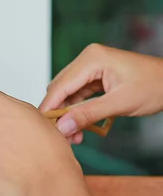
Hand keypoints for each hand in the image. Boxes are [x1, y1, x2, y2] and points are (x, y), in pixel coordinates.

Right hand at [40, 44, 162, 138]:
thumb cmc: (154, 87)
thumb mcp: (119, 104)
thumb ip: (87, 115)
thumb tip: (62, 126)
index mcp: (92, 59)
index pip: (61, 85)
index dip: (50, 107)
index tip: (43, 128)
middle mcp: (88, 58)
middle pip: (61, 88)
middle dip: (60, 113)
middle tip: (63, 137)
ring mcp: (91, 66)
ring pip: (69, 93)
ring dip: (69, 114)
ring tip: (74, 136)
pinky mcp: (96, 75)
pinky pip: (80, 94)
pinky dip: (78, 109)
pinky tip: (81, 126)